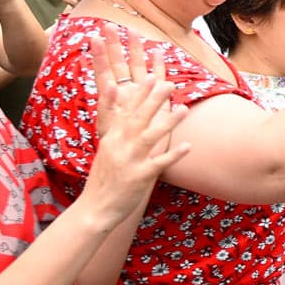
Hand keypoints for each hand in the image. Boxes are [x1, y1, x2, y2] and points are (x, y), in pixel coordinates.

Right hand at [79, 25, 186, 225]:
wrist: (96, 207)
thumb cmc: (105, 179)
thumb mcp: (107, 150)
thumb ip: (116, 132)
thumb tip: (123, 116)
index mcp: (112, 138)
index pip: (125, 110)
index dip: (139, 93)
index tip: (151, 76)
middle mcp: (119, 145)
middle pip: (137, 118)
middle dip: (153, 99)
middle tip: (169, 82)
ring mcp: (129, 160)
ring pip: (149, 136)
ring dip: (167, 122)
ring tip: (184, 109)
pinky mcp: (139, 177)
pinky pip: (159, 163)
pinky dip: (173, 154)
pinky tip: (188, 146)